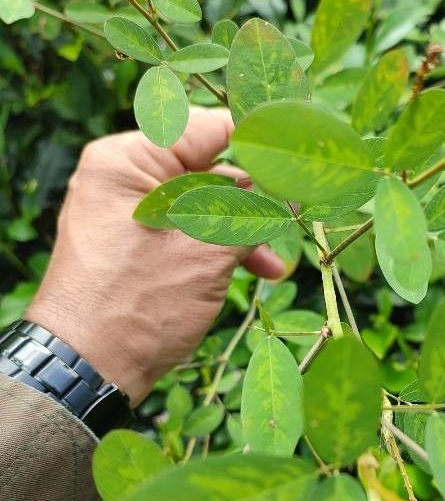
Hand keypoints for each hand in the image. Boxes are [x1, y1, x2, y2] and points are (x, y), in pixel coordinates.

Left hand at [27, 109, 284, 405]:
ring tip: (274, 264)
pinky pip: (189, 232)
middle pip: (207, 169)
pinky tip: (256, 269)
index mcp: (127, 159)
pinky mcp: (139, 247)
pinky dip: (220, 248)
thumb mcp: (205, 252)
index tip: (298, 162)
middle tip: (295, 216)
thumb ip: (249, 214)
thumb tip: (289, 193)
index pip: (206, 129)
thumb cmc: (138, 304)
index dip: (258, 144)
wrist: (90, 371)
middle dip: (254, 198)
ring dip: (243, 230)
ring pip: (203, 206)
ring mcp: (130, 214)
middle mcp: (125, 178)